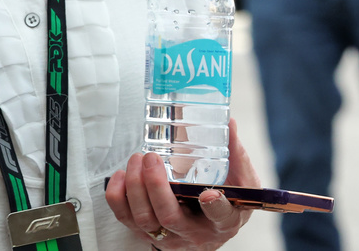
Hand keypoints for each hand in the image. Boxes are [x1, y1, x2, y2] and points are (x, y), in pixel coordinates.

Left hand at [105, 119, 259, 249]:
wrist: (206, 231)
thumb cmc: (224, 204)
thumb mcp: (240, 184)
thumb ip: (236, 155)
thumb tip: (229, 123)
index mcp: (223, 220)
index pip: (221, 216)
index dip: (214, 207)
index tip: (208, 193)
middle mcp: (193, 232)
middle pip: (170, 216)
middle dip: (155, 186)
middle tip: (152, 159)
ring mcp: (168, 235)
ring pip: (144, 218)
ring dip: (135, 186)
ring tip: (136, 160)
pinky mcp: (145, 232)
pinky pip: (124, 218)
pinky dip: (117, 195)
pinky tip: (122, 175)